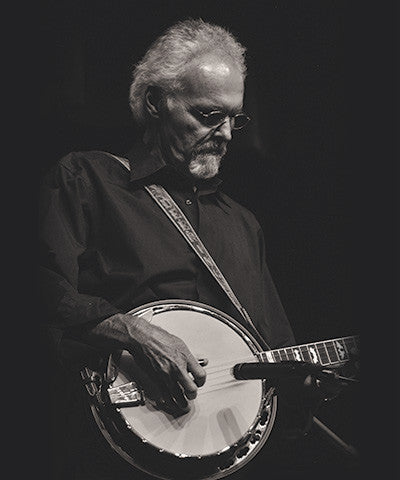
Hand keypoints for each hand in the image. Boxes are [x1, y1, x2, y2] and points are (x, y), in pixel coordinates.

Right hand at [87, 312, 206, 415]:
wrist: (142, 339)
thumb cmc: (158, 337)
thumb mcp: (180, 344)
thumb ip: (190, 356)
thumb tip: (199, 362)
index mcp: (185, 357)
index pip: (200, 375)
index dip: (201, 381)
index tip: (199, 382)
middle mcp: (176, 367)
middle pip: (191, 390)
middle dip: (193, 394)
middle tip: (192, 394)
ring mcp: (166, 375)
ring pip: (178, 397)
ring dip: (182, 403)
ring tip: (184, 404)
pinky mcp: (155, 380)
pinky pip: (164, 396)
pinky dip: (169, 402)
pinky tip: (171, 402)